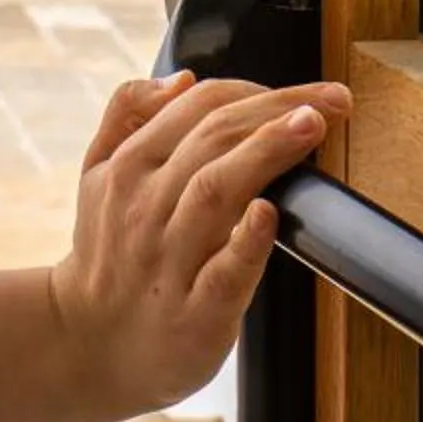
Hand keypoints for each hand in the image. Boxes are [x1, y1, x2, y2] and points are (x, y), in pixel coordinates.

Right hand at [48, 71, 354, 413]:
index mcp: (126, 167)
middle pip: (212, 139)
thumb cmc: (109, 254)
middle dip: (275, 108)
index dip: (251, 88)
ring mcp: (170, 259)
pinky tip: (270, 213)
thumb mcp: (96, 175)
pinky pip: (224, 271)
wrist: (91, 342)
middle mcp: (144, 206)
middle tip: (331, 98)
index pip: (193, 107)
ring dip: (265, 153)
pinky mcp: (196, 311)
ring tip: (311, 127)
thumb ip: (126, 116)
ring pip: (214, 191)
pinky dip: (247, 240)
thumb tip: (182, 78)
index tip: (301, 92)